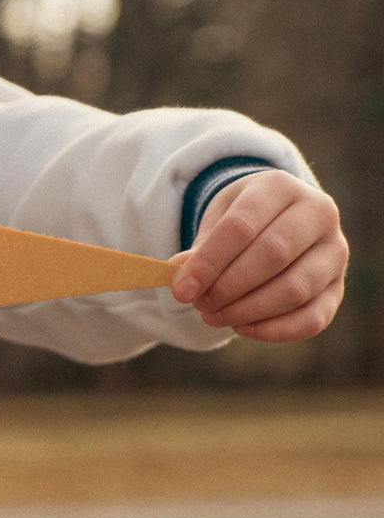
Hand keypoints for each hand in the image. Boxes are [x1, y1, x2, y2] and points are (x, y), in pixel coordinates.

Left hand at [170, 170, 347, 342]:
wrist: (279, 218)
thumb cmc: (242, 219)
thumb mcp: (216, 220)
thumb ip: (200, 248)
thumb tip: (179, 275)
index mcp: (279, 187)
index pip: (241, 226)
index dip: (208, 262)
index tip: (181, 289)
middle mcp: (318, 214)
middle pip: (272, 255)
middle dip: (228, 287)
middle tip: (199, 304)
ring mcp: (335, 252)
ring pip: (295, 290)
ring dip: (248, 310)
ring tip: (213, 316)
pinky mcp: (339, 287)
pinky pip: (313, 318)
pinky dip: (275, 330)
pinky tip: (242, 328)